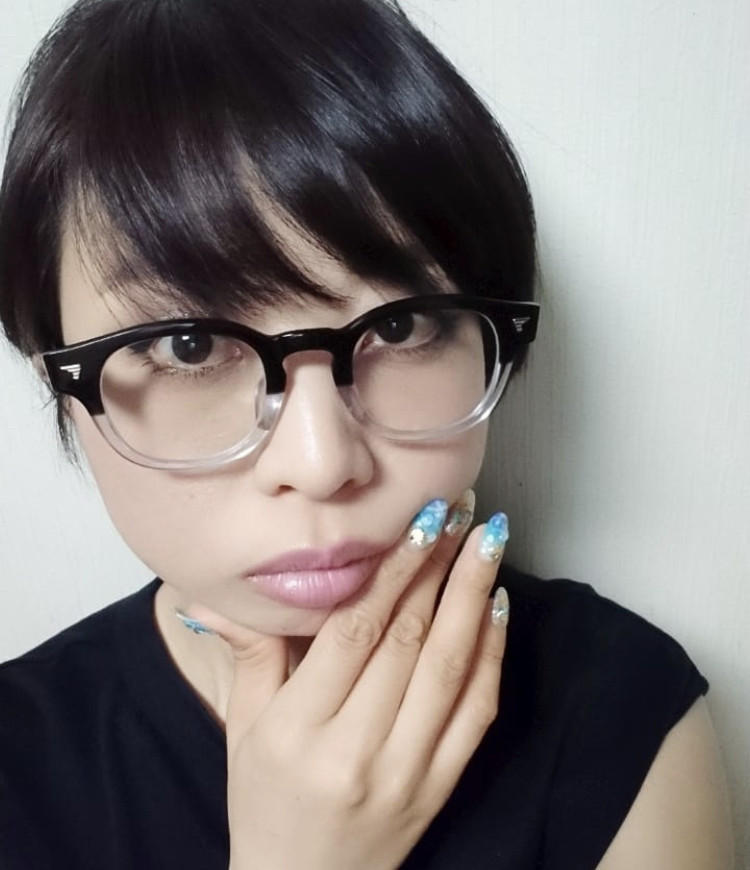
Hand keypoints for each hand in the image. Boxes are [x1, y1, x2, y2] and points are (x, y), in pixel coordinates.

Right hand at [191, 495, 508, 869]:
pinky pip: (476, 712)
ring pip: (450, 668)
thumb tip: (221, 591)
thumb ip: (249, 654)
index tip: (419, 520)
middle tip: (461, 510)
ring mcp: (406, 771)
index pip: (354, 631)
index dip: (392, 570)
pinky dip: (492, 655)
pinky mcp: (440, 787)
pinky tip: (496, 606)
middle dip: (438, 565)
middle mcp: (355, 749)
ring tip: (490, 540)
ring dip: (473, 595)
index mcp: (297, 730)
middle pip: (408, 639)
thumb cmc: (265, 804)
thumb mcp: (242, 729)